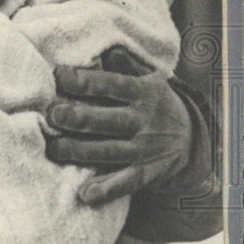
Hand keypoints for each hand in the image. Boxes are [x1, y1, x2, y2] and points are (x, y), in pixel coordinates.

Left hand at [46, 47, 192, 205]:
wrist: (191, 138)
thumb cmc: (151, 102)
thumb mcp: (146, 78)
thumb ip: (124, 65)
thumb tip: (106, 49)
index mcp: (141, 92)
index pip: (111, 84)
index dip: (84, 80)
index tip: (58, 76)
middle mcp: (142, 120)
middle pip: (106, 119)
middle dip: (78, 117)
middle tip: (52, 114)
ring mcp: (144, 148)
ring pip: (109, 151)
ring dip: (80, 151)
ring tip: (53, 149)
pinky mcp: (146, 173)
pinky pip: (125, 183)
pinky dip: (106, 189)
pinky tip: (85, 193)